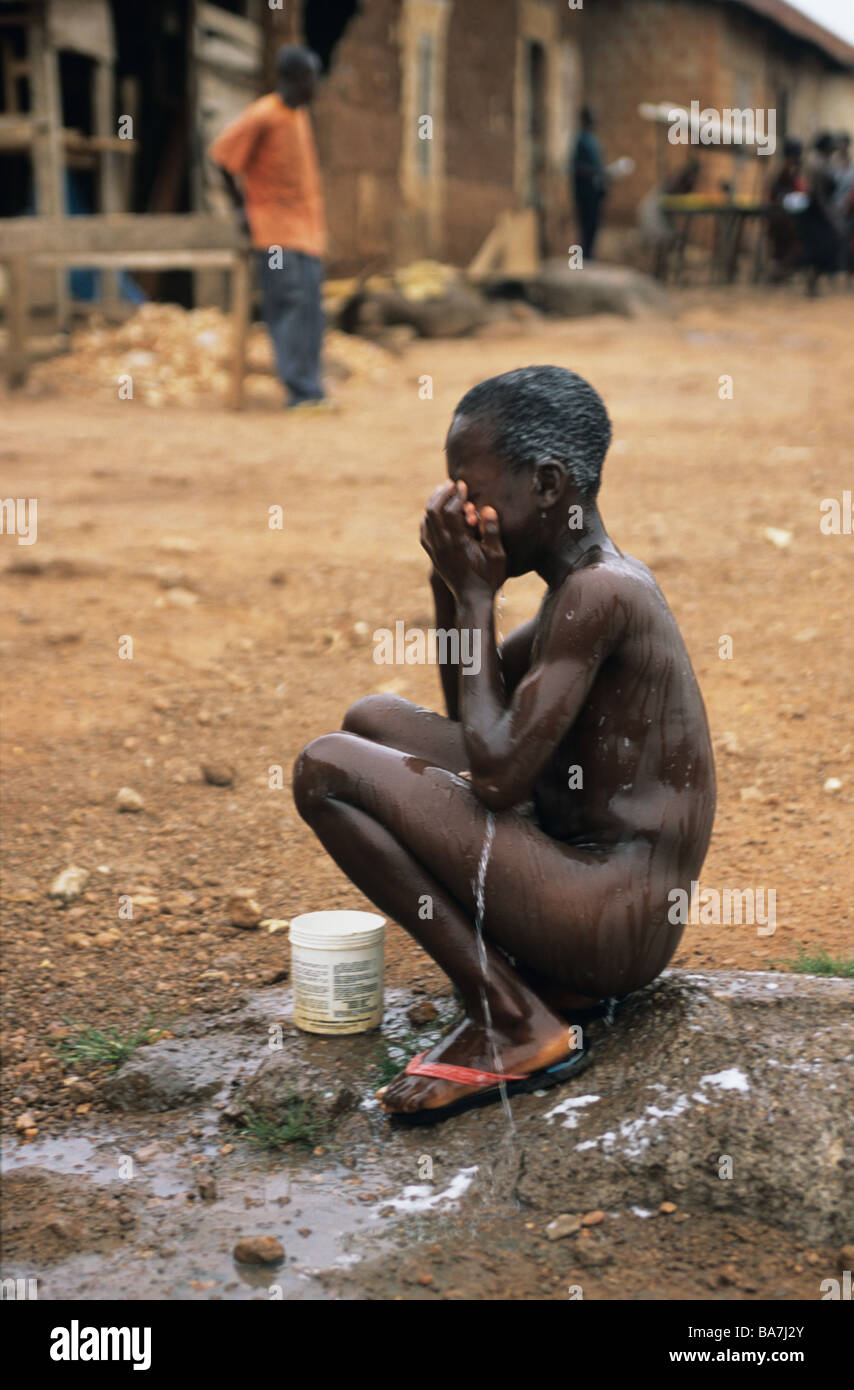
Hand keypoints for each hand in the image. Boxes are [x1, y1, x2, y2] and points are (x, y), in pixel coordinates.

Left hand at [420, 481, 505, 599]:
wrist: (473, 601)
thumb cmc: (489, 578)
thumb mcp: (497, 555)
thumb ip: (491, 531)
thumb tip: (487, 509)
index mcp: (458, 543)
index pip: (451, 511)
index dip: (456, 495)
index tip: (462, 485)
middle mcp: (443, 545)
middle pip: (433, 511)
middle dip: (441, 494)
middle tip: (450, 484)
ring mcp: (436, 551)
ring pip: (426, 520)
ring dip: (434, 504)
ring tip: (443, 493)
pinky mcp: (434, 556)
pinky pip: (424, 533)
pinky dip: (427, 520)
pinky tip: (432, 514)